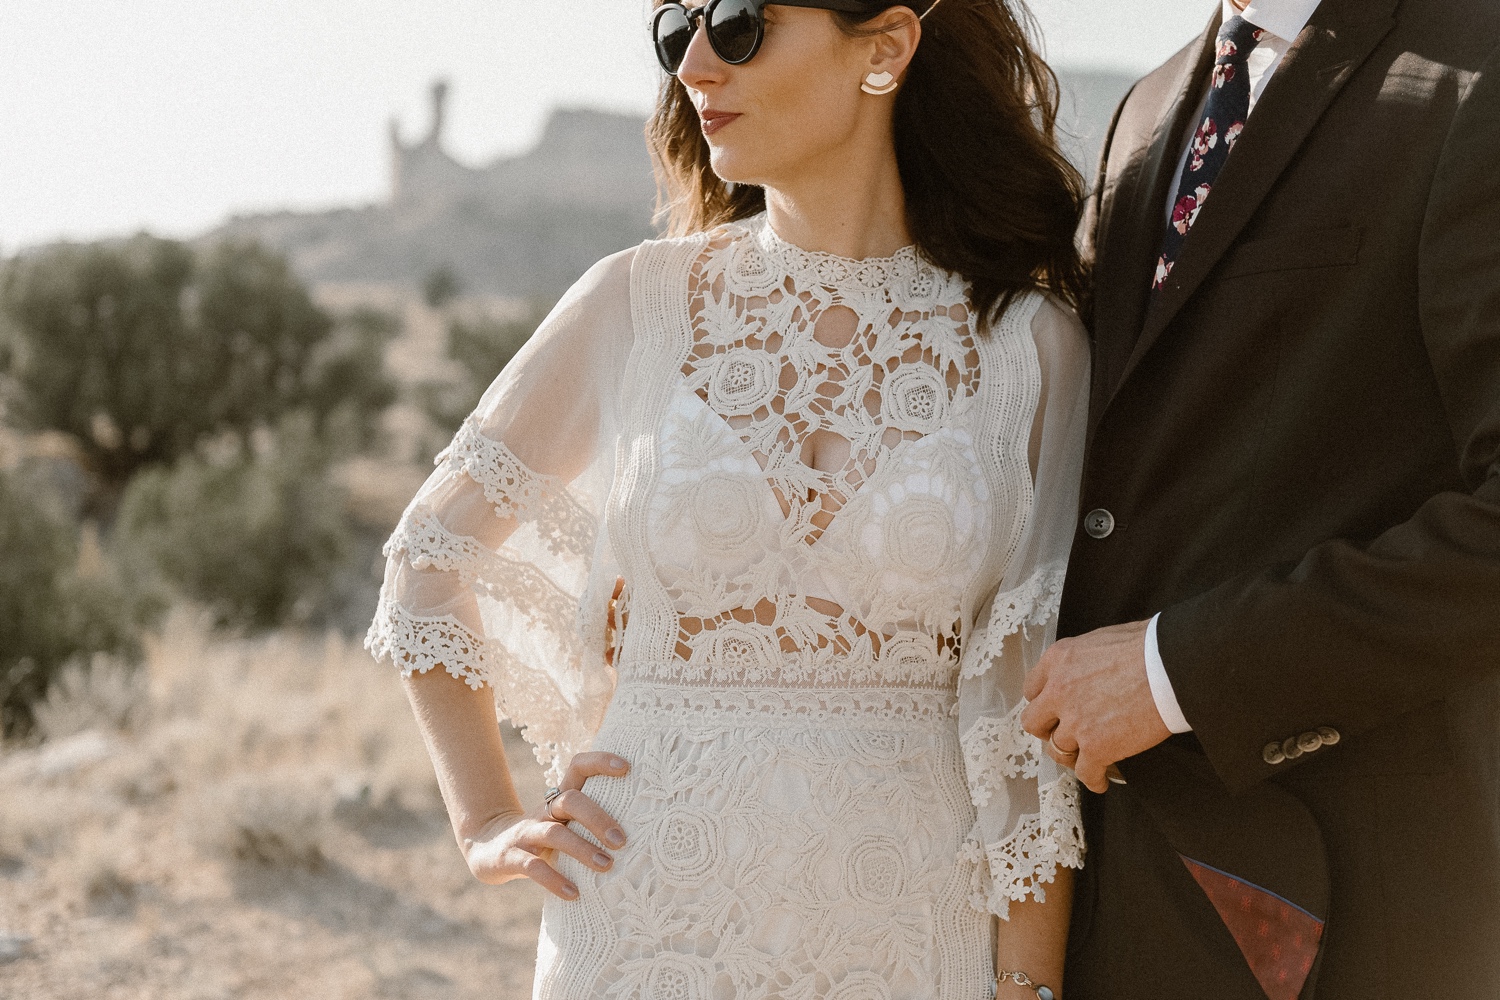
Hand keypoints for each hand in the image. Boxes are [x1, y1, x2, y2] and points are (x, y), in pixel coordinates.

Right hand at [462, 751, 629, 899]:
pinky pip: (534, 868)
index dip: (600, 761)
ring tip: (607, 866)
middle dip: (598, 818)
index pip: (578, 767)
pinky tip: (574, 894)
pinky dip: (555, 880)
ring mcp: (526, 834)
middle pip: (570, 801)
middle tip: (622, 841)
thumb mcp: (564, 822)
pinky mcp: (511, 858)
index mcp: (558, 799)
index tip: (627, 768)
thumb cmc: (543, 837)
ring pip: (555, 835)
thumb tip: (647, 828)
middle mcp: (544, 811)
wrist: (489, 849)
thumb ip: (591, 819)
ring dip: (583, 850)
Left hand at [1021, 620, 1169, 793]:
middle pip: (1034, 722)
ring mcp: (1076, 721)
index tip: (1054, 710)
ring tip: (1085, 759)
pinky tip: (1102, 779)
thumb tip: (1091, 668)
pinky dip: (1093, 779)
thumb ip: (1083, 659)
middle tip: (1065, 734)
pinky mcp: (1097, 747)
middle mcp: (1059, 690)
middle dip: (1048, 730)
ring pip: (1057, 750)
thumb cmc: (1149, 646)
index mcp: (1058, 659)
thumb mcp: (1102, 639)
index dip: (1044, 703)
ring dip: (1070, 756)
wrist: (1172, 665)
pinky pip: (1085, 773)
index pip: (1032, 689)